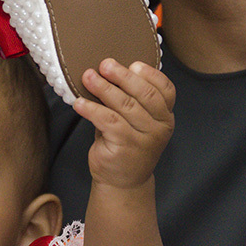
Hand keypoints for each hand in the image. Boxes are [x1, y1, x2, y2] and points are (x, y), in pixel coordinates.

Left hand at [74, 58, 174, 189]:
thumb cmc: (126, 145)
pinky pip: (107, 120)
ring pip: (124, 105)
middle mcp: (159, 127)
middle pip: (144, 94)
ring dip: (103, 88)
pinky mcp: (126, 146)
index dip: (150, 74)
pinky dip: (92, 109)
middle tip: (104, 64)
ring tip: (88, 77)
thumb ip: (130, 99)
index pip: (165, 89)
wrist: (123, 182)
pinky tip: (79, 103)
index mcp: (165, 117)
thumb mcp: (134, 121)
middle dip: (122, 76)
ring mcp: (145, 138)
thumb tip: (108, 72)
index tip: (132, 63)